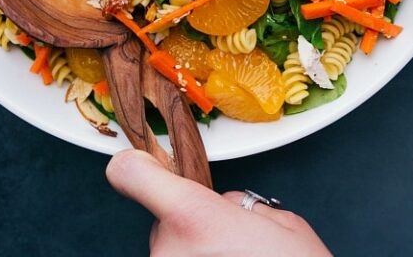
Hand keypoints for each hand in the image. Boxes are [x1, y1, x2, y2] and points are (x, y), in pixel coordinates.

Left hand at [106, 149, 332, 255]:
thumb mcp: (282, 225)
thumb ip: (240, 204)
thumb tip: (223, 204)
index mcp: (193, 218)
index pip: (131, 174)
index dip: (137, 166)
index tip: (144, 164)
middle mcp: (169, 252)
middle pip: (165, 219)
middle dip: (191, 225)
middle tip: (231, 244)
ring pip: (172, 250)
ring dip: (195, 254)